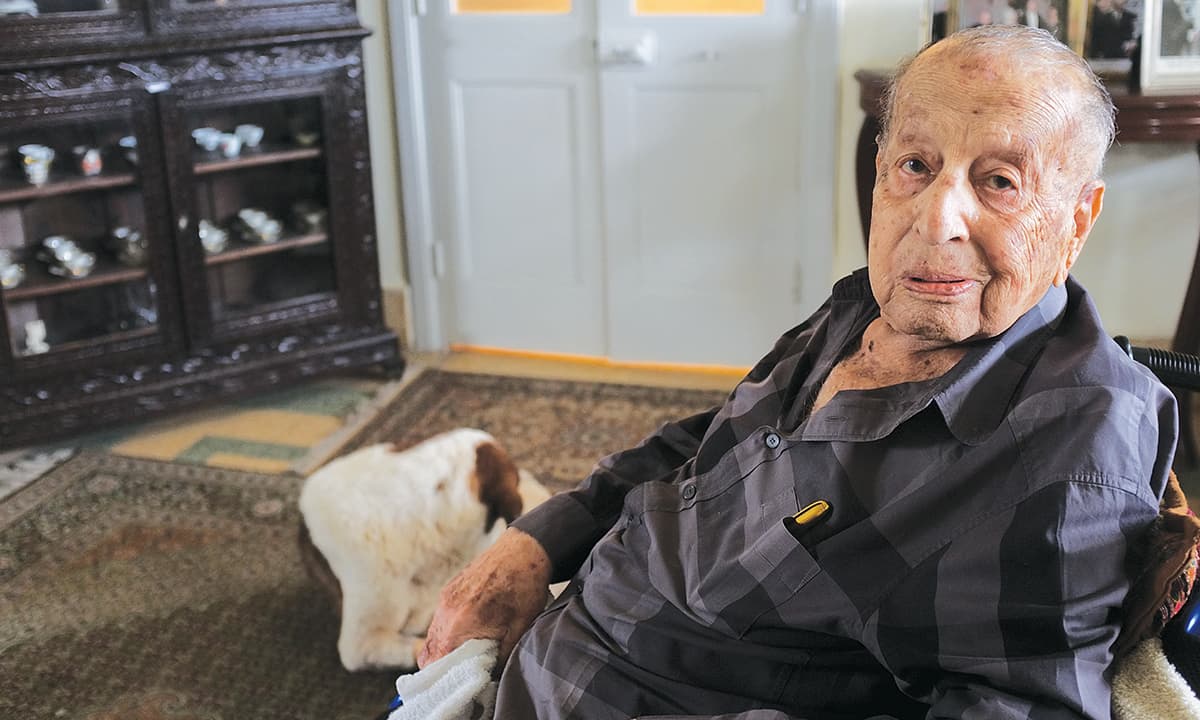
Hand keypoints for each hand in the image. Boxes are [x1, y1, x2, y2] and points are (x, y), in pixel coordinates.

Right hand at [418, 527, 552, 668]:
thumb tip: (492, 678)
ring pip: (433, 636)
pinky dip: (448, 632)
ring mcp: (445, 599)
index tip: (457, 684)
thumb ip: (501, 657)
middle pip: (429, 652)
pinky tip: (468, 633)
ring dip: (444, 649)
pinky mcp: (450, 590)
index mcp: (459, 624)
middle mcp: (446, 611)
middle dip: (441, 667)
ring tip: (466, 655)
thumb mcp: (519, 629)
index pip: (436, 663)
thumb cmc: (524, 587)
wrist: (524, 550)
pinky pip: (440, 619)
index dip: (443, 678)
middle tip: (461, 674)